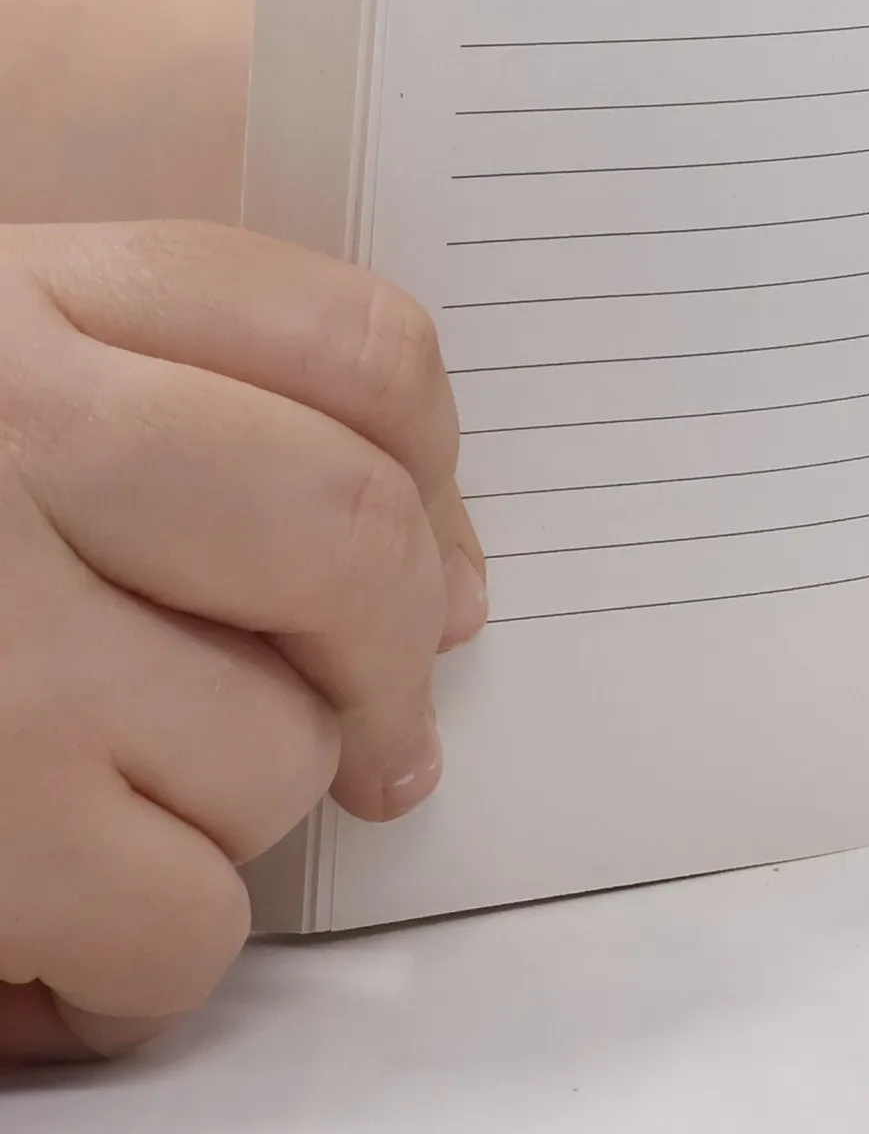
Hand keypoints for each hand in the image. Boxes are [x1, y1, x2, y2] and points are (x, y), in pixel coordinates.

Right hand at [0, 222, 486, 1063]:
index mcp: (16, 299)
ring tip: (119, 814)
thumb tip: (439, 579)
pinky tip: (68, 934)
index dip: (437, 472)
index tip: (439, 566)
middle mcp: (2, 436)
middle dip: (395, 657)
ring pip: (273, 750)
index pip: (353, 346)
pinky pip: (177, 921)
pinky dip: (147, 957)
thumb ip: (171, 409)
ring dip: (235, 813)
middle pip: (348, 536)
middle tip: (384, 732)